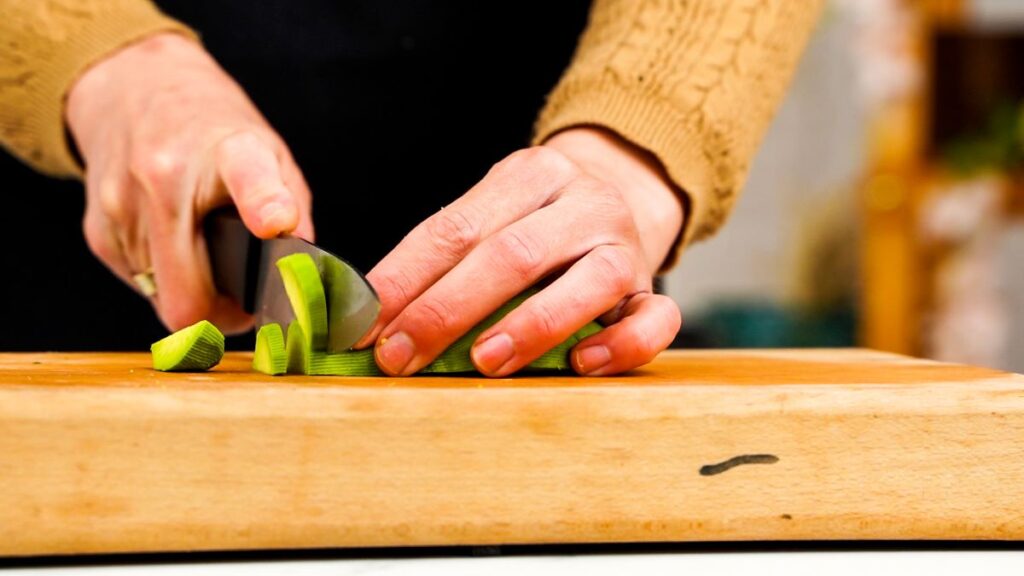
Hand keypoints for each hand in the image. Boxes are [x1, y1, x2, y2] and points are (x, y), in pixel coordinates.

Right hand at [67, 33, 312, 332]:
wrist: (134, 91)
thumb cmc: (212, 133)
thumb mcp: (269, 152)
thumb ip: (294, 210)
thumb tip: (304, 275)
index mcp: (226, 150)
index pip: (246, 176)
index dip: (264, 203)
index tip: (275, 224)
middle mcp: (164, 176)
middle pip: (188, 297)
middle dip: (221, 317)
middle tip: (244, 308)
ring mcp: (122, 207)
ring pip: (164, 302)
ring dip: (193, 296)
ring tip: (208, 261)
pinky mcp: (98, 233)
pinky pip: (141, 287)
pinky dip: (165, 281)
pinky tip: (175, 248)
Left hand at [359, 127, 683, 375]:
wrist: (626, 196)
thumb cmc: (538, 225)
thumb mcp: (493, 215)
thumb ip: (443, 257)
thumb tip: (373, 317)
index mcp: (531, 174)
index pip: (455, 227)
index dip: (404, 278)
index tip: (365, 325)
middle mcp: (584, 202)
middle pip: (513, 253)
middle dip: (448, 310)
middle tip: (402, 357)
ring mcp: (626, 245)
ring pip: (590, 280)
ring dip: (531, 325)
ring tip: (483, 362)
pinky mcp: (653, 288)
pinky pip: (655, 318)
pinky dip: (620, 345)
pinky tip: (580, 364)